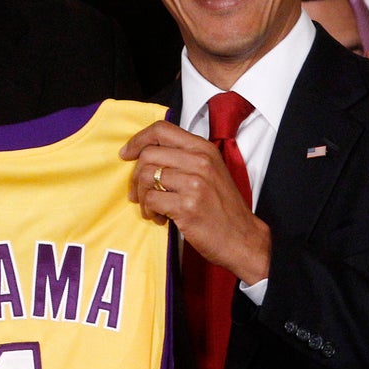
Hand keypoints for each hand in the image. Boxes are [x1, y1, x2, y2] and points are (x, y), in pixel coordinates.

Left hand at [121, 120, 270, 283]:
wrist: (242, 238)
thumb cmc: (222, 207)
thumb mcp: (209, 171)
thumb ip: (183, 157)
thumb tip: (145, 153)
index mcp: (203, 149)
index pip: (161, 130)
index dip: (138, 140)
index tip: (126, 154)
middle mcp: (200, 161)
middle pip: (148, 154)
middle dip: (135, 176)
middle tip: (138, 192)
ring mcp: (195, 183)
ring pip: (146, 177)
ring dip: (142, 196)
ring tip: (151, 208)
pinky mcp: (188, 206)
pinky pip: (151, 200)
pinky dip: (149, 211)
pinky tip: (159, 218)